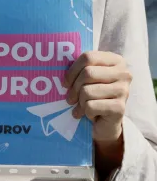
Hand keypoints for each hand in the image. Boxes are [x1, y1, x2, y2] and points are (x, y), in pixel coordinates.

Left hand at [63, 51, 131, 178]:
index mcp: (115, 61)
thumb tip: (57, 67)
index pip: (88, 57)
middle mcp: (124, 73)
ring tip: (83, 107)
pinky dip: (85, 112)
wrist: (106, 123)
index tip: (66, 83)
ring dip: (80, 102)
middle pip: (87, 73)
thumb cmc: (94, 98)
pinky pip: (91, 106)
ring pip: (87, 91)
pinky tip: (89, 115)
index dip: (72, 70)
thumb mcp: (87, 80)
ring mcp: (123, 90)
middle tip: (70, 99)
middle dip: (74, 88)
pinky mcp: (120, 108)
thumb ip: (80, 70)